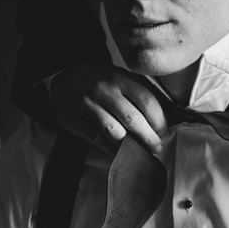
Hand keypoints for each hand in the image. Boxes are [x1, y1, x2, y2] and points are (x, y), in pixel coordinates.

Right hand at [49, 64, 168, 151]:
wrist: (65, 80)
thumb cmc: (100, 81)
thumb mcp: (119, 76)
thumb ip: (137, 92)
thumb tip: (161, 117)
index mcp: (120, 78)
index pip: (146, 100)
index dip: (159, 119)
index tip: (163, 130)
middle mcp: (104, 91)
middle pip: (132, 118)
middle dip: (149, 137)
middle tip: (157, 147)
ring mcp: (88, 106)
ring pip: (114, 131)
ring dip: (131, 145)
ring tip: (141, 151)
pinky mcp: (76, 120)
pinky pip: (97, 139)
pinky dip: (112, 148)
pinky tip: (122, 152)